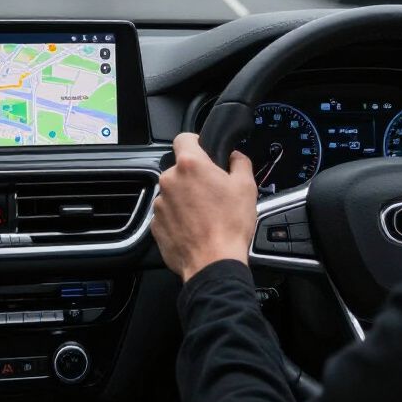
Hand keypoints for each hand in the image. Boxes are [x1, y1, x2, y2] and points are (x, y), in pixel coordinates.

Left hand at [151, 132, 257, 282]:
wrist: (213, 263)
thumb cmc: (230, 225)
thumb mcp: (246, 186)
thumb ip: (240, 162)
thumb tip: (234, 156)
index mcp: (190, 164)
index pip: (183, 138)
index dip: (195, 142)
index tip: (203, 151)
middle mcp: (169, 180)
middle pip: (180, 169)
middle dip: (194, 176)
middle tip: (212, 191)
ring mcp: (160, 203)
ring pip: (173, 192)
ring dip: (185, 198)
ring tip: (205, 214)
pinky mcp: (155, 224)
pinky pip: (167, 213)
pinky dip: (178, 217)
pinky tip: (195, 227)